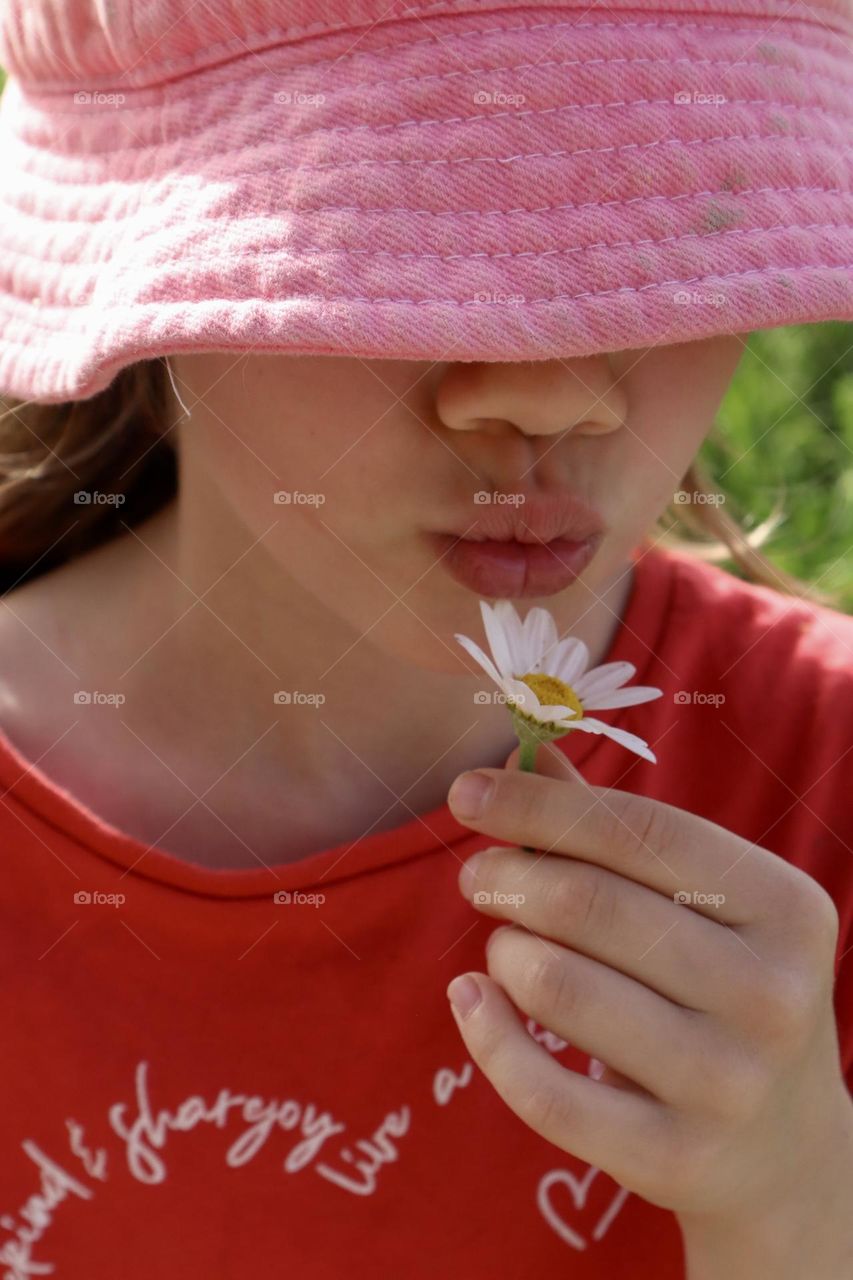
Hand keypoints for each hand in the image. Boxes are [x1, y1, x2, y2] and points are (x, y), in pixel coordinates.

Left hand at [445, 744, 852, 1275]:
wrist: (787, 1149)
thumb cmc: (725, 990)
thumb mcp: (701, 904)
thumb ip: (613, 831)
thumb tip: (524, 754)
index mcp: (784, 905)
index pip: (639, 831)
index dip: (539, 806)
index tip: (466, 793)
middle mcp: (769, 992)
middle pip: (589, 905)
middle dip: (508, 877)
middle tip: (477, 876)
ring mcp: (727, 1082)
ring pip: (559, 987)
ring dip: (504, 951)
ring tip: (505, 947)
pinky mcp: (676, 1158)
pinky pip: (545, 1092)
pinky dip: (486, 1034)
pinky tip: (470, 999)